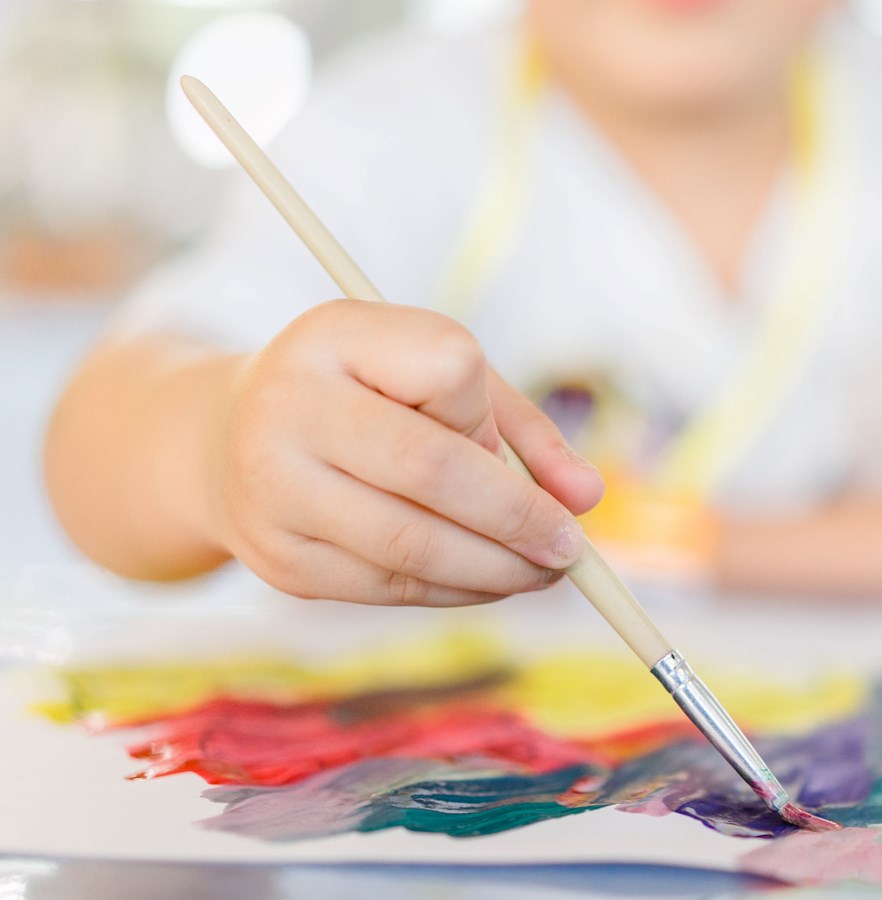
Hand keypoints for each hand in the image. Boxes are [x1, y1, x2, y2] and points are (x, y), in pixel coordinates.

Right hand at [205, 299, 603, 605]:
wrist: (222, 440)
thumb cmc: (363, 397)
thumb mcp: (434, 377)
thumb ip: (520, 427)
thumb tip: (587, 496)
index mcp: (332, 335)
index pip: (449, 367)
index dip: (491, 414)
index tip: (503, 443)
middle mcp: (289, 406)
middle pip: (432, 469)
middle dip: (519, 517)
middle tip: (570, 547)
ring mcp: (274, 489)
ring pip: (414, 545)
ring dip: (499, 568)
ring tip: (545, 570)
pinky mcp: (280, 560)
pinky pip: (391, 586)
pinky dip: (457, 589)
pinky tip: (491, 581)